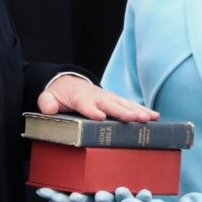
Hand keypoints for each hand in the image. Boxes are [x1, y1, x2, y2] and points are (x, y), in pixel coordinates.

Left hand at [37, 75, 158, 121]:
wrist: (69, 83)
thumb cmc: (59, 94)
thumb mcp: (48, 97)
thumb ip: (46, 102)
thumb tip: (49, 109)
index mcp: (80, 97)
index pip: (86, 104)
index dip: (92, 110)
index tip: (100, 116)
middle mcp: (97, 96)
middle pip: (111, 104)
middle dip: (123, 111)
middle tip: (135, 118)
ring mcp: (108, 98)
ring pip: (124, 104)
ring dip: (137, 111)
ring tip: (150, 118)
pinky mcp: (116, 100)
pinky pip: (130, 105)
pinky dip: (142, 110)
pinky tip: (155, 117)